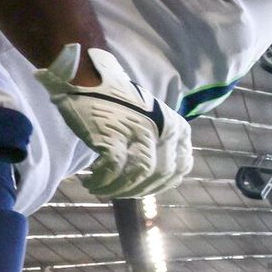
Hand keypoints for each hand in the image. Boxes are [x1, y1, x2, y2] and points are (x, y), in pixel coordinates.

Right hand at [36, 45, 193, 197]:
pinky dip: (103, 181)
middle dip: (138, 189)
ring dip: (119, 189)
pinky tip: (91, 182)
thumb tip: (157, 179)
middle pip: (160, 173)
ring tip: (101, 190)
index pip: (181, 166)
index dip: (162, 183)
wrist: (89, 78)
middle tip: (118, 192)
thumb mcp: (153, 121)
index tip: (143, 189)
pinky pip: (113, 169)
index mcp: (178, 127)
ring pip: (139, 174)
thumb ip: (160, 144)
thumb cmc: (120, 103)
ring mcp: (140, 131)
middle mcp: (164, 130)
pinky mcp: (114, 134)